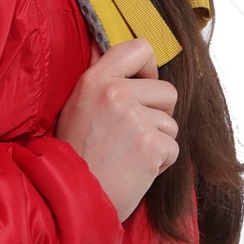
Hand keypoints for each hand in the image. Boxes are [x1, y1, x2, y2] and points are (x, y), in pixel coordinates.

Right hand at [54, 38, 178, 220]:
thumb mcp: (76, 106)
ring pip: (171, 123)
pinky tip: (135, 170)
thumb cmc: (74, 155)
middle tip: (130, 135)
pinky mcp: (151, 146)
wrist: (70, 198)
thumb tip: (102, 45)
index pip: (141, 49)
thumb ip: (97, 76)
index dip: (149, 69)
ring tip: (128, 155)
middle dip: (157, 114)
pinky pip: (172, 148)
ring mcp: (136, 119)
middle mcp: (116, 94)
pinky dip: (159, 163)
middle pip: (167, 91)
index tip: (142, 86)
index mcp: (95, 80)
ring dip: (156, 142)